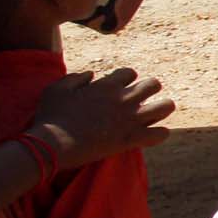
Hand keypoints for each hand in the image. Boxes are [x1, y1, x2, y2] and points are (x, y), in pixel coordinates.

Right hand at [29, 67, 174, 165]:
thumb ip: (75, 78)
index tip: (117, 91)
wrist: (53, 144)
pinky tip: (146, 136)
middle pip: (154, 85)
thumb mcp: (57, 88)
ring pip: (166, 106)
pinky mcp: (132, 139)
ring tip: (149, 117)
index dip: (125, 81)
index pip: (130, 73)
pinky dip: (158, 134)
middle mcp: (124, 99)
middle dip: (148, 91)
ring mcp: (131, 119)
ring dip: (161, 110)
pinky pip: (160, 134)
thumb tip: (91, 75)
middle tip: (136, 103)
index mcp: (107, 85)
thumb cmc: (51, 116)